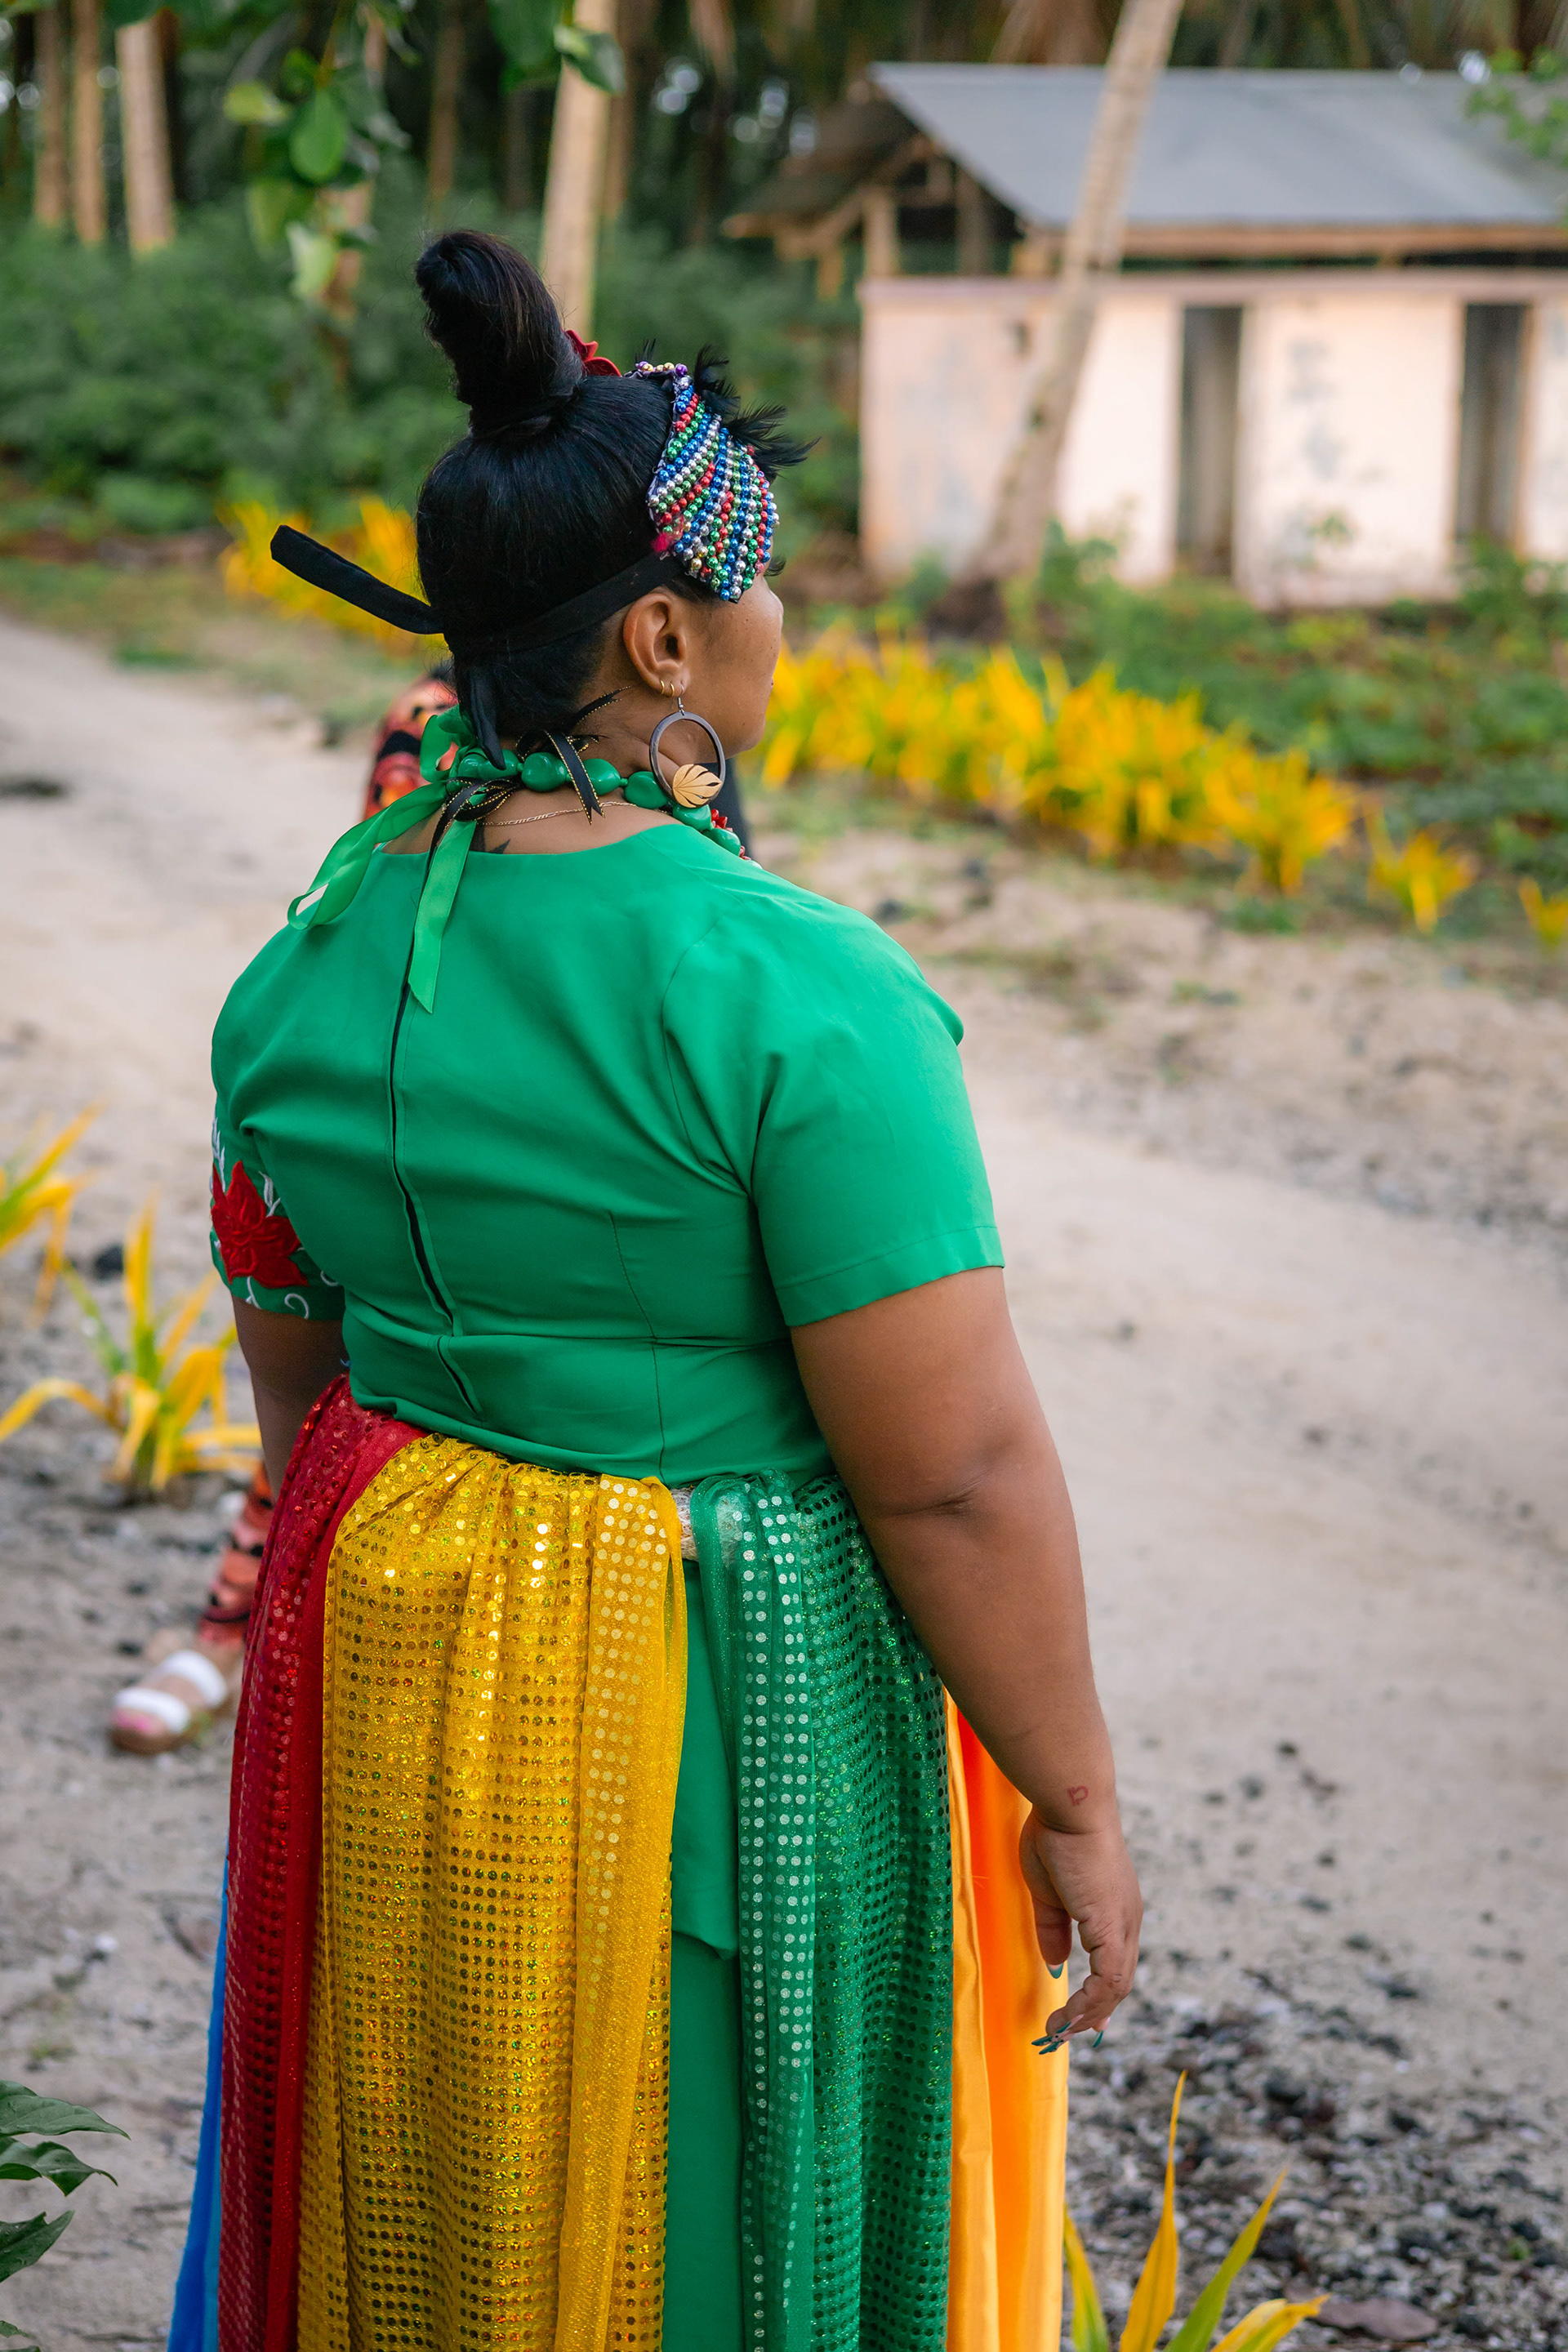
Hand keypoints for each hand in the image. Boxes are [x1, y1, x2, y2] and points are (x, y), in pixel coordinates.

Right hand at [1019, 1809, 1141, 2044]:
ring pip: (1117, 1985)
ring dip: (1089, 2013)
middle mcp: (1127, 1919)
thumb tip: (1056, 1963)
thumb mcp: (1048, 1891)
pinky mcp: (1112, 1927)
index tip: (1083, 2017)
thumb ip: (1053, 1927)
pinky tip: (1068, 2014)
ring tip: (1061, 2030)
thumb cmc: (1055, 1835)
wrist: (1070, 1807)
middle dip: (1094, 2012)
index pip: (1115, 1961)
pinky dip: (1090, 2002)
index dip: (1100, 1993)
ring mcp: (1124, 1923)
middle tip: (1068, 2033)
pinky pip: (1108, 1979)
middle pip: (1119, 1980)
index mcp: (1114, 1908)